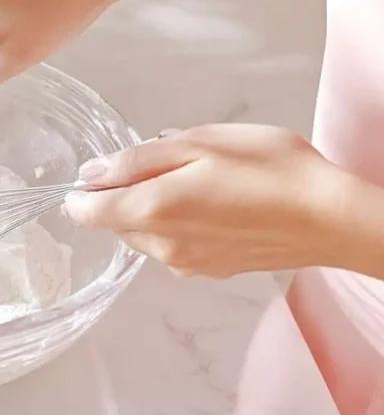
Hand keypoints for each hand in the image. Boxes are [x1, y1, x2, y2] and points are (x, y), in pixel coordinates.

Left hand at [61, 124, 344, 277]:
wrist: (331, 218)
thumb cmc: (269, 170)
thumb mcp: (199, 144)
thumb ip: (137, 160)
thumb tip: (91, 173)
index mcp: (150, 212)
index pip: (85, 212)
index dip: (84, 190)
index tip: (105, 168)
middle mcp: (160, 248)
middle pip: (116, 221)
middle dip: (128, 192)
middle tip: (172, 163)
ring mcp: (185, 265)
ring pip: (145, 234)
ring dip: (156, 208)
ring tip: (202, 180)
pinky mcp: (209, 270)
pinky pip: (174, 245)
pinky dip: (180, 224)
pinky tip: (217, 205)